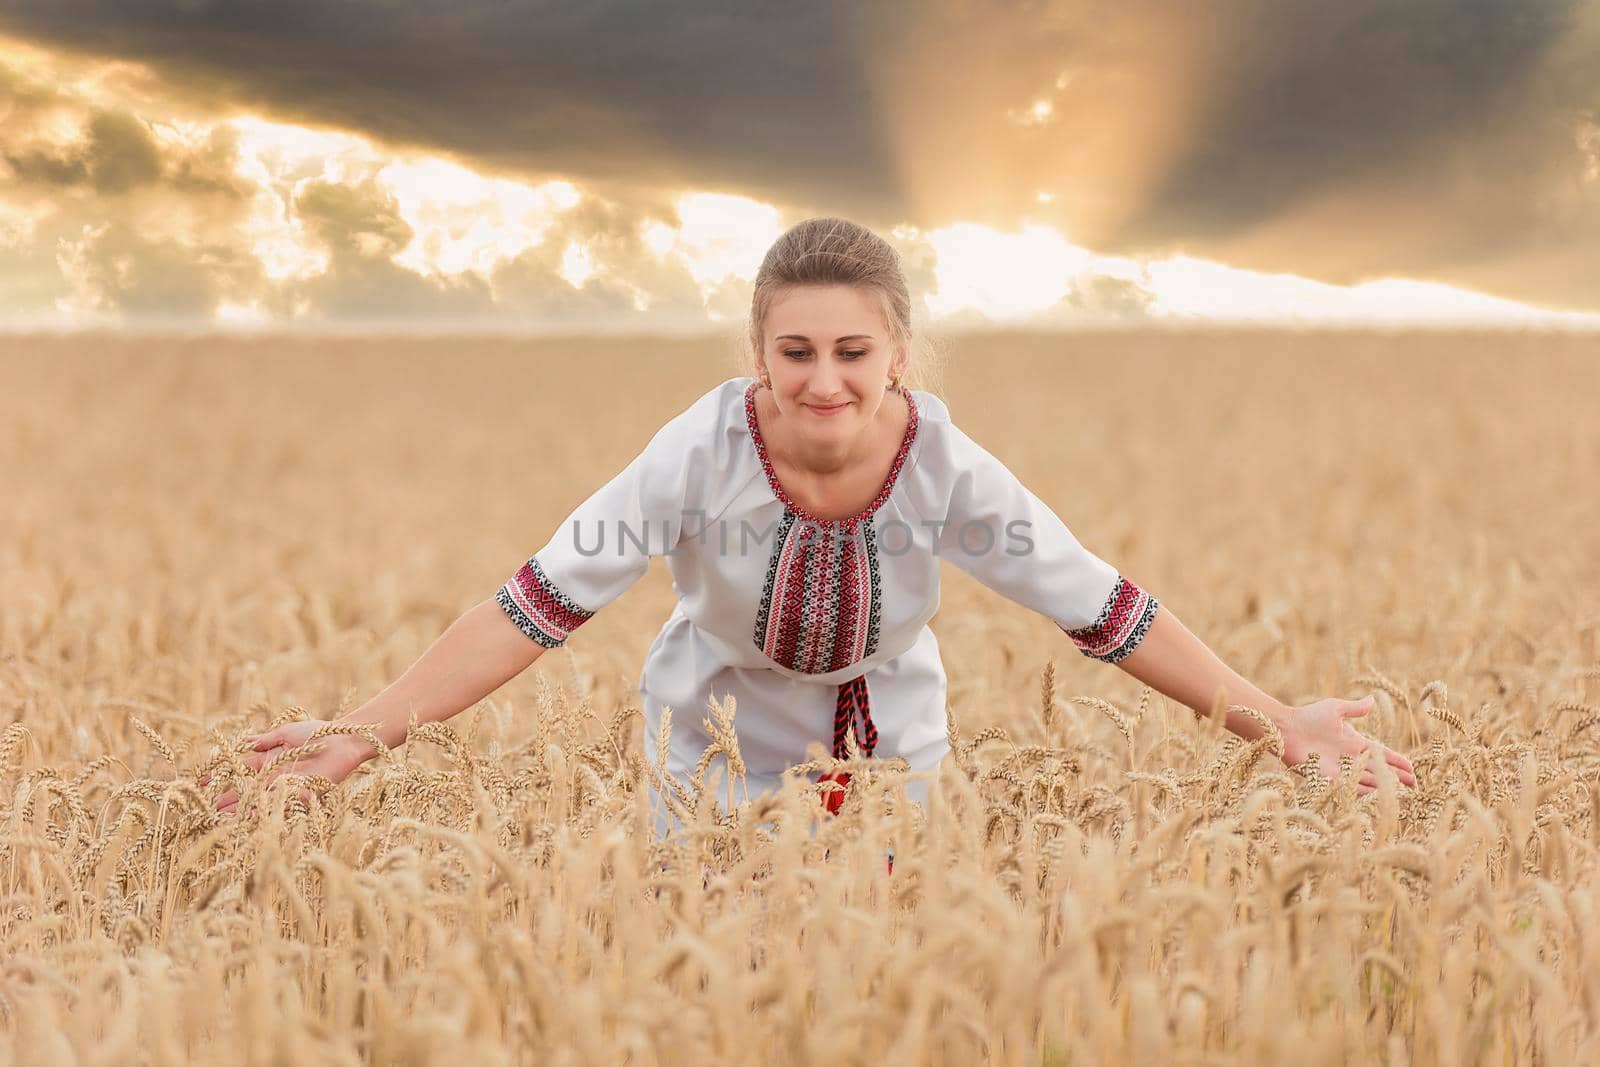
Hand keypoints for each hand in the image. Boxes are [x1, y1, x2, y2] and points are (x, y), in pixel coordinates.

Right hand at [201, 720, 370, 813]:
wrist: (344, 740)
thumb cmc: (317, 733)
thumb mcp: (285, 733)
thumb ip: (264, 740)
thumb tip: (241, 742)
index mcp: (267, 762)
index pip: (237, 772)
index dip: (219, 777)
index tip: (199, 783)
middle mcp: (273, 778)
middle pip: (244, 791)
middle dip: (224, 800)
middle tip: (204, 811)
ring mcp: (285, 788)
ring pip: (257, 802)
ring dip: (238, 811)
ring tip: (218, 819)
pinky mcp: (299, 795)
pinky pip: (278, 805)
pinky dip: (262, 811)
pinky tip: (246, 817)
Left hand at [1279, 695, 1415, 794]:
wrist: (1286, 729)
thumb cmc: (1308, 716)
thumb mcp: (1335, 709)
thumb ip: (1355, 708)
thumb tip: (1373, 700)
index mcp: (1356, 743)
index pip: (1382, 754)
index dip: (1397, 761)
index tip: (1412, 768)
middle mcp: (1351, 758)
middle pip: (1380, 770)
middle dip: (1397, 778)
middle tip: (1414, 786)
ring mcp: (1341, 769)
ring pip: (1368, 780)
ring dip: (1384, 786)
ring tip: (1401, 794)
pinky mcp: (1329, 777)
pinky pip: (1349, 786)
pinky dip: (1363, 791)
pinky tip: (1376, 796)